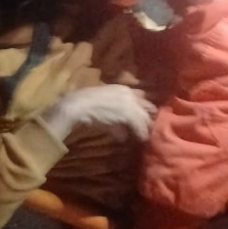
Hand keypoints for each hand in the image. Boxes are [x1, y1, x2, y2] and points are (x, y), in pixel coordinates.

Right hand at [40, 84, 155, 141]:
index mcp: (122, 88)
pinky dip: (141, 134)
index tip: (145, 120)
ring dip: (146, 128)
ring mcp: (129, 102)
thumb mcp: (104, 108)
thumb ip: (115, 121)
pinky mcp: (128, 113)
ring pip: (145, 117)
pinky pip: (140, 126)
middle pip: (147, 106)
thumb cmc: (86, 106)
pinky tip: (141, 140)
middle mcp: (129, 93)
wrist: (78, 105)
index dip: (144, 110)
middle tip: (149, 130)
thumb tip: (123, 135)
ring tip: (145, 137)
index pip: (142, 97)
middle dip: (149, 118)